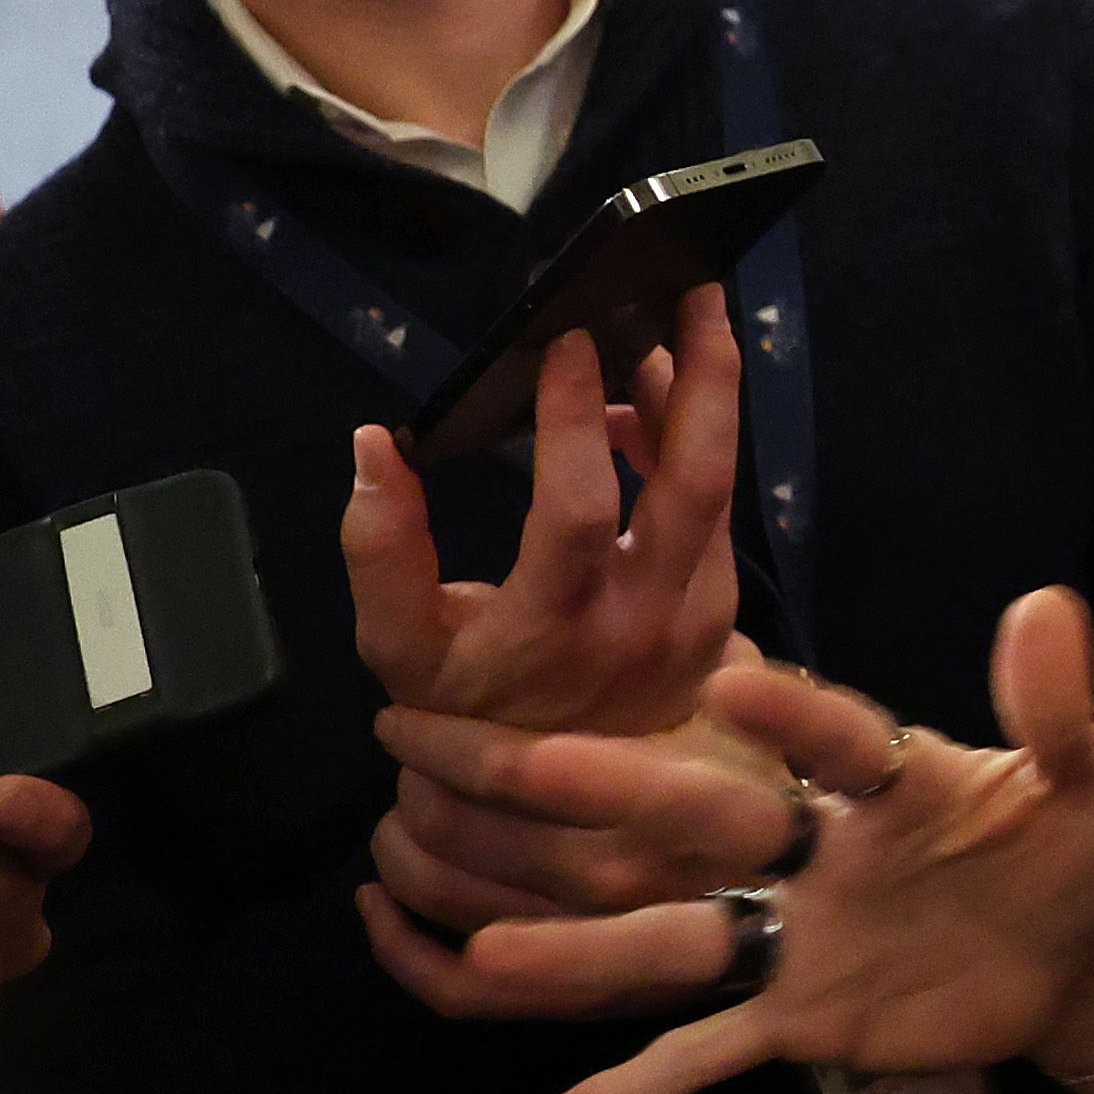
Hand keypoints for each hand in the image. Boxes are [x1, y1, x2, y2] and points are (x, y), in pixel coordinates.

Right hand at [343, 286, 739, 738]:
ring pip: (715, 494)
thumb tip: (375, 445)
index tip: (564, 339)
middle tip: (694, 290)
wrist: (546, 803)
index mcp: (554, 632)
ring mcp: (693, 624)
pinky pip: (715, 518)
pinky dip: (687, 453)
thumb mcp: (396, 646)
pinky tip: (649, 412)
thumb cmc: (459, 712)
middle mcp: (641, 626)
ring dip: (697, 405)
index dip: (574, 419)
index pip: (578, 511)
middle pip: (695, 484)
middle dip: (702, 376)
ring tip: (666, 332)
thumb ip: (379, 550)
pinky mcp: (718, 619)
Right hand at [409, 589, 1093, 1093]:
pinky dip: (629, 1089)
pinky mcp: (799, 1020)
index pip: (835, 738)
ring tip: (485, 950)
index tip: (728, 682)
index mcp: (883, 776)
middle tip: (521, 767)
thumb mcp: (1088, 782)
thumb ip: (1060, 711)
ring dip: (586, 949)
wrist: (1077, 957)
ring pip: (677, 940)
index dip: (793, 719)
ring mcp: (796, 939)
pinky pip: (703, 1055)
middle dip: (622, 796)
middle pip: (708, 819)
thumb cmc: (1070, 848)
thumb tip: (1049, 607)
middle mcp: (813, 848)